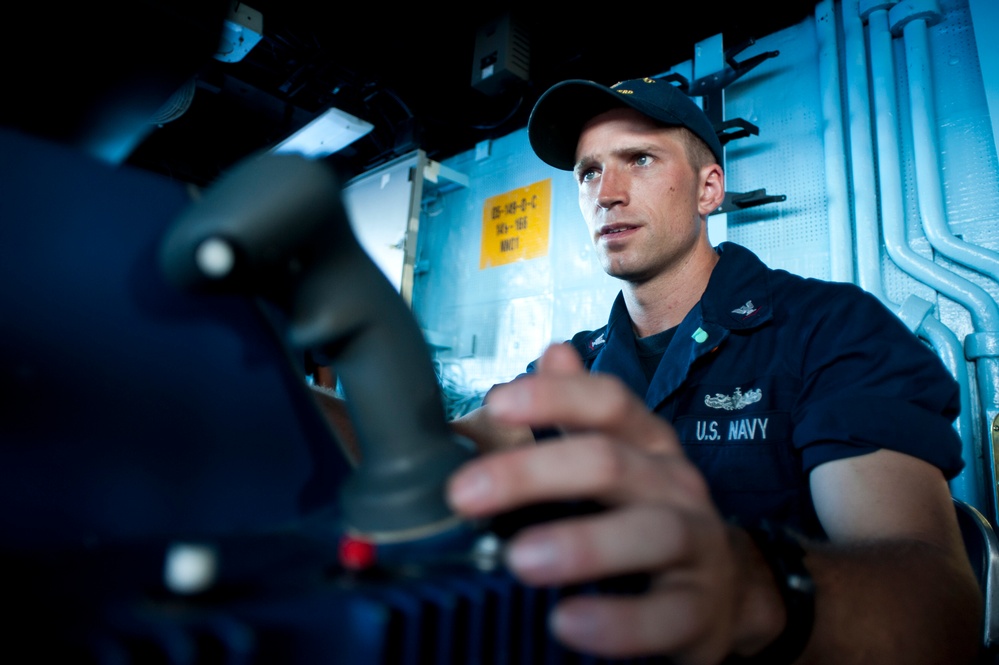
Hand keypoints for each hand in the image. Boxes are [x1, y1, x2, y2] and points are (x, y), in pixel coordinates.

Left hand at [446, 344, 782, 663]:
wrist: (724, 591)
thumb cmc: (652, 515)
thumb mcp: (620, 457)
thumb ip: (580, 411)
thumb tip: (552, 351)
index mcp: (648, 444)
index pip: (610, 403)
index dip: (555, 397)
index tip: (496, 403)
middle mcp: (675, 484)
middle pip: (611, 463)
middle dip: (533, 472)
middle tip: (465, 493)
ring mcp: (696, 545)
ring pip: (650, 532)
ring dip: (583, 544)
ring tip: (521, 559)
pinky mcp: (701, 610)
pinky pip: (667, 614)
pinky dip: (618, 621)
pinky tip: (570, 623)